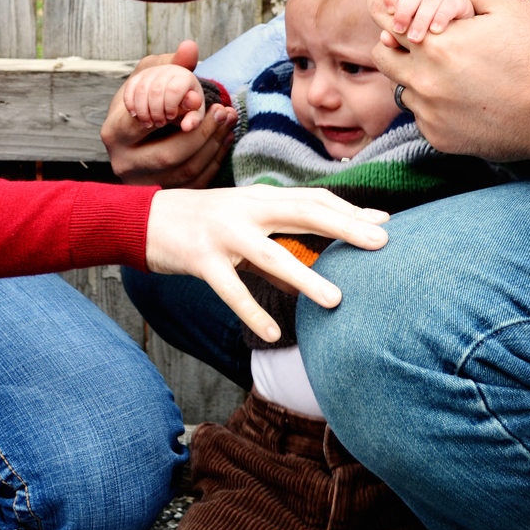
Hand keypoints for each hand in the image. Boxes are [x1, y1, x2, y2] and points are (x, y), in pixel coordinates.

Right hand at [101, 41, 236, 187]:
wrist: (136, 132)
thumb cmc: (143, 99)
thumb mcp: (150, 76)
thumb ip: (170, 63)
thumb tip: (190, 47)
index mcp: (114, 133)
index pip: (144, 124)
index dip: (175, 112)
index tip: (197, 98)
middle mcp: (123, 163)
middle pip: (169, 155)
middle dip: (202, 133)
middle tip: (222, 111)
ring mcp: (142, 183)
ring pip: (185, 172)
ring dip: (213, 145)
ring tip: (228, 121)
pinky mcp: (162, 194)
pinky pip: (195, 185)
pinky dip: (215, 161)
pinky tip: (224, 139)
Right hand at [123, 64, 205, 130]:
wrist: (177, 95)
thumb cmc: (187, 106)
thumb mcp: (194, 114)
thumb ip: (193, 120)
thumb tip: (186, 126)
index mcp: (185, 77)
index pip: (174, 89)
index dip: (170, 106)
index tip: (170, 116)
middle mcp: (169, 70)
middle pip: (156, 91)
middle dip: (156, 111)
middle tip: (159, 123)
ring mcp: (153, 71)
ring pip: (142, 90)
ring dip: (142, 110)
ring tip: (148, 123)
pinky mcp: (140, 76)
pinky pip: (131, 87)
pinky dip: (130, 103)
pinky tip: (135, 115)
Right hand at [146, 186, 389, 341]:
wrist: (143, 219)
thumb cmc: (202, 223)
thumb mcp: (243, 223)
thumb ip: (277, 238)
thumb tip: (314, 264)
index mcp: (261, 197)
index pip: (314, 198)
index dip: (350, 210)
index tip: (385, 220)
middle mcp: (247, 209)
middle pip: (305, 213)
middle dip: (346, 227)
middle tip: (383, 243)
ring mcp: (224, 233)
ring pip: (271, 255)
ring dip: (305, 277)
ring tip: (336, 300)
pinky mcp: (201, 258)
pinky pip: (231, 289)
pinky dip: (252, 311)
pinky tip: (274, 332)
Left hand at [369, 0, 529, 163]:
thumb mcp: (506, 5)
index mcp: (435, 43)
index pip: (385, 20)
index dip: (388, 11)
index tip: (396, 10)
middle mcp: (424, 81)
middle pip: (382, 56)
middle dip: (394, 45)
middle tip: (422, 42)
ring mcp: (429, 113)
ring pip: (401, 88)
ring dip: (416, 78)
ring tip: (451, 73)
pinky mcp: (438, 138)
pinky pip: (421, 117)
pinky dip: (434, 107)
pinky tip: (463, 99)